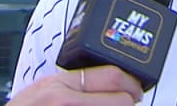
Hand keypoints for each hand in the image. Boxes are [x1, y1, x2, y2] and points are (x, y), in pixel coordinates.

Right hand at [6, 65, 142, 105]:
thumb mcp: (41, 90)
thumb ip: (69, 85)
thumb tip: (100, 83)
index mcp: (60, 85)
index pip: (112, 76)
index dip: (131, 83)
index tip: (135, 88)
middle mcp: (67, 101)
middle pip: (121, 101)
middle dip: (129, 101)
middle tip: (130, 101)